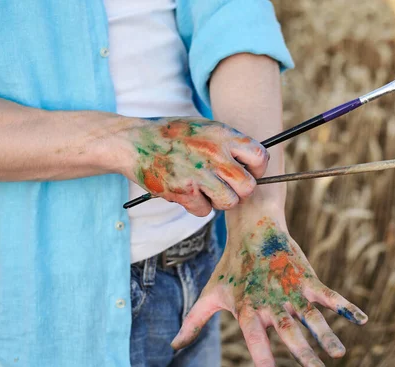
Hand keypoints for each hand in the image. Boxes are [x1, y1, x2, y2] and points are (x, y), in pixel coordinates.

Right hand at [116, 117, 268, 215]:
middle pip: (248, 187)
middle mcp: (215, 154)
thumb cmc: (172, 135)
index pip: (260, 157)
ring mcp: (199, 174)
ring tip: (205, 190)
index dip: (257, 170)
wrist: (134, 142)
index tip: (247, 173)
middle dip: (239, 191)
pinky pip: (205, 211)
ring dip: (219, 201)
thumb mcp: (204, 127)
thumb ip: (228, 143)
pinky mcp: (183, 191)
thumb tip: (253, 164)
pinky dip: (197, 206)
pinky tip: (187, 192)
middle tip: (225, 187)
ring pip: (229, 202)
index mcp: (223, 135)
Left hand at [171, 216, 367, 366]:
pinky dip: (345, 306)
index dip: (264, 359)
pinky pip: (328, 294)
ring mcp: (290, 288)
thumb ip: (194, 323)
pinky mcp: (306, 277)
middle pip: (288, 330)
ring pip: (311, 315)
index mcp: (247, 308)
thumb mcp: (211, 294)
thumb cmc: (230, 267)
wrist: (252, 229)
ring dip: (326, 334)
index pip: (255, 338)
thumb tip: (173, 347)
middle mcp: (270, 300)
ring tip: (338, 353)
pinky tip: (362, 320)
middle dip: (302, 351)